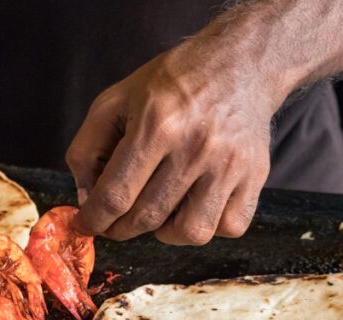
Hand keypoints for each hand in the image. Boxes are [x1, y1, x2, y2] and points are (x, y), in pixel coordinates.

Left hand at [66, 38, 280, 244]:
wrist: (239, 64)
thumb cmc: (171, 84)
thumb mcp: (115, 100)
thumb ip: (87, 149)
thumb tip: (87, 199)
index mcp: (157, 125)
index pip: (116, 195)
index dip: (94, 219)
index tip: (86, 225)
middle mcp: (196, 147)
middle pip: (147, 217)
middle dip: (120, 228)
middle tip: (113, 222)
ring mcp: (230, 164)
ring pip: (191, 232)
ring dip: (164, 232)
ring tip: (157, 211)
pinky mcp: (255, 176)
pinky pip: (228, 226)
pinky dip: (207, 226)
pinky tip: (193, 204)